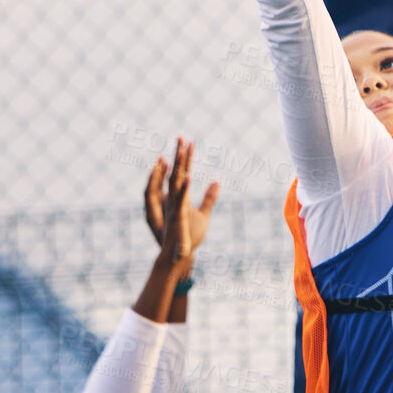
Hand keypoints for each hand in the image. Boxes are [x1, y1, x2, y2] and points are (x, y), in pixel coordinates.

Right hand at [144, 137, 219, 271]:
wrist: (178, 256)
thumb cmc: (189, 237)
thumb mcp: (203, 215)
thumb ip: (209, 198)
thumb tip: (217, 183)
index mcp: (180, 197)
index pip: (183, 172)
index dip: (185, 157)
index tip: (188, 141)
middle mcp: (175, 199)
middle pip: (177, 172)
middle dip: (179, 154)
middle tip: (181, 136)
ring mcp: (175, 207)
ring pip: (176, 182)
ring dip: (180, 166)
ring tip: (182, 149)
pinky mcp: (178, 217)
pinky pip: (181, 200)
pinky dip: (184, 188)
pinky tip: (189, 176)